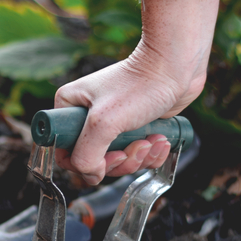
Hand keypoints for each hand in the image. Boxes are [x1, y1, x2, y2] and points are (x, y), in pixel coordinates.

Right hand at [54, 0, 220, 184]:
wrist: (176, 65)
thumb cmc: (141, 84)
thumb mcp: (104, 122)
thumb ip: (86, 155)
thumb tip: (89, 175)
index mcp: (70, 109)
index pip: (64, 153)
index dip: (86, 163)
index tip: (111, 155)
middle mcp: (87, 117)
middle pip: (93, 161)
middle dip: (120, 160)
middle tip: (136, 146)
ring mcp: (111, 124)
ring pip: (117, 161)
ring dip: (139, 157)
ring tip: (152, 140)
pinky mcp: (134, 128)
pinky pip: (136, 156)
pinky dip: (151, 153)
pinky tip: (160, 139)